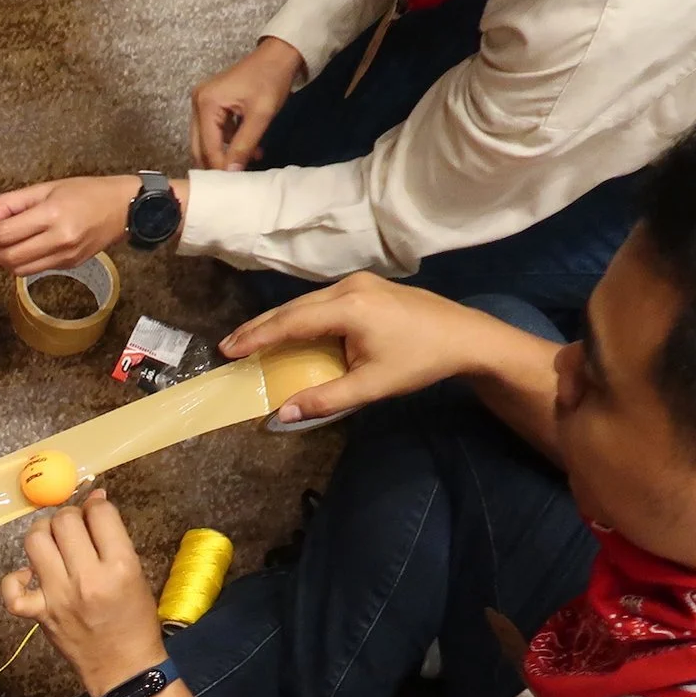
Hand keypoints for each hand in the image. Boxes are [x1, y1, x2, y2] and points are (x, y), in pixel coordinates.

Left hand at [0, 175, 135, 275]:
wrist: (123, 208)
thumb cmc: (86, 192)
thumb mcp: (47, 188)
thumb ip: (13, 203)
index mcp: (52, 214)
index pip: (5, 234)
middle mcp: (58, 239)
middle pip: (9, 257)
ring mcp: (65, 256)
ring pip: (20, 270)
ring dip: (3, 262)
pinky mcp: (69, 266)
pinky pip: (36, 270)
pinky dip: (22, 263)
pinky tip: (21, 249)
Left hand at [1, 491, 166, 695]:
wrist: (124, 669)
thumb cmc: (135, 621)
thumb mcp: (136, 574)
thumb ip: (114, 540)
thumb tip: (93, 502)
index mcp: (120, 566)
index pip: (99, 513)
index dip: (95, 505)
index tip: (95, 510)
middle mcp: (86, 578)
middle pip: (63, 522)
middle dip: (69, 516)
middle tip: (74, 527)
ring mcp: (58, 597)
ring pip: (34, 542)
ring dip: (42, 533)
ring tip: (52, 542)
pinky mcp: (40, 614)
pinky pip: (12, 591)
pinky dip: (14, 579)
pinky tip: (29, 576)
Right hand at [190, 36, 303, 169]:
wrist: (278, 55)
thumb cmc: (271, 80)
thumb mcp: (261, 115)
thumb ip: (244, 145)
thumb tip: (231, 173)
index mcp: (206, 103)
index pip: (208, 146)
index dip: (220, 166)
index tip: (233, 183)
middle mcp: (197, 102)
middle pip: (200, 145)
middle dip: (217, 162)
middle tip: (236, 177)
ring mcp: (202, 102)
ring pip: (206, 140)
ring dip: (224, 153)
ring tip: (248, 160)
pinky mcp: (210, 104)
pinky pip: (213, 131)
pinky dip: (227, 142)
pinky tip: (247, 147)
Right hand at [220, 272, 516, 423]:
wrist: (467, 336)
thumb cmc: (421, 362)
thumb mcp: (372, 386)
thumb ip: (325, 399)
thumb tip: (281, 413)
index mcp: (349, 308)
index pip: (290, 322)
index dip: (256, 337)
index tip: (228, 350)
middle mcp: (350, 287)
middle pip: (294, 307)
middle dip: (260, 327)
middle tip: (229, 346)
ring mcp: (360, 283)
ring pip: (307, 302)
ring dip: (279, 321)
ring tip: (252, 339)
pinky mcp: (368, 286)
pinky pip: (323, 301)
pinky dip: (300, 316)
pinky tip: (291, 329)